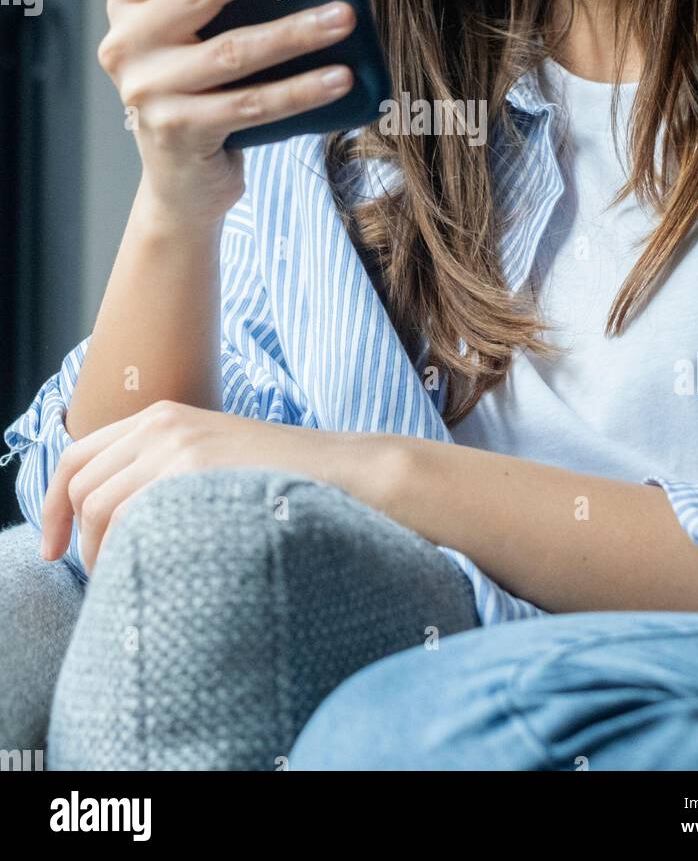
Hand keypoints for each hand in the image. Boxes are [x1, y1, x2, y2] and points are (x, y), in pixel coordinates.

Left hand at [40, 400, 403, 575]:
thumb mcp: (212, 460)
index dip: (53, 506)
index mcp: (161, 417)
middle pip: (81, 485)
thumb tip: (117, 522)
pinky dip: (129, 551)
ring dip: (103, 553)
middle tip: (101, 577)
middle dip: (77, 538)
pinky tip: (155, 571)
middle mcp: (160, 423)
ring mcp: (176, 443)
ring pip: (100, 506)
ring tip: (132, 580)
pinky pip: (133, 517)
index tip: (53, 549)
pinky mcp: (193, 467)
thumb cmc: (282, 480)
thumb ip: (164, 474)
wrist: (344, 471)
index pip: (76, 456)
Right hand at [99, 0, 356, 224]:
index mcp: (126, 5)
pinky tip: (343, 75)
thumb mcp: (197, 37)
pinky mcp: (181, 132)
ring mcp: (149, 92)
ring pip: (233, 50)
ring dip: (296, 30)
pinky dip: (303, 89)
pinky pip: (253, 104)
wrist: (184, 184)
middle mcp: (126, 45)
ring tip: (345, 14)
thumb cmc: (202, 91)